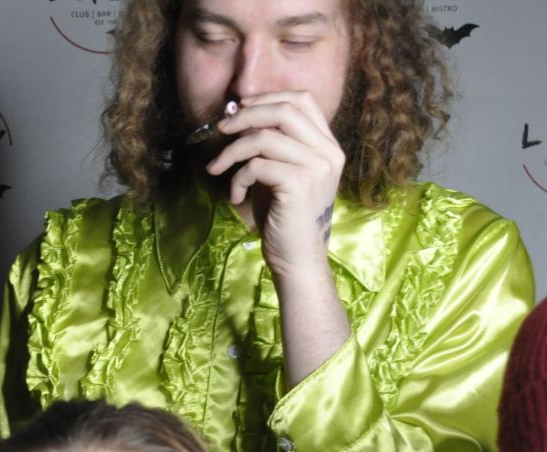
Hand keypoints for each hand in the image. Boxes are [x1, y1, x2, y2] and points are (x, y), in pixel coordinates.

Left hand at [206, 90, 343, 278]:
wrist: (297, 259)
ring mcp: (317, 167)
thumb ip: (270, 144)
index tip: (239, 110)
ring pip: (264, 137)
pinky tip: (236, 196)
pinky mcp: (300, 184)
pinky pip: (256, 165)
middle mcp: (329, 152)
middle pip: (284, 110)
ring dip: (231, 151)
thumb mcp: (279, 172)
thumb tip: (238, 116)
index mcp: (327, 145)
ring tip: (217, 168)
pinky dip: (237, 178)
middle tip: (220, 129)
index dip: (267, 98)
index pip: (302, 99)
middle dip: (245, 116)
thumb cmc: (283, 217)